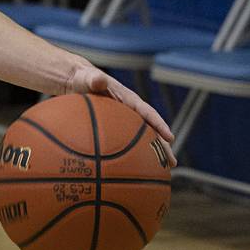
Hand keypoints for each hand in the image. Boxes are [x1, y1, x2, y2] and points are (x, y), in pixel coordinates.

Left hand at [63, 63, 177, 166]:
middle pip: (150, 130)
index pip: (148, 113)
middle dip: (162, 146)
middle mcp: (131, 112)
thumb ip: (94, 80)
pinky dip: (133, 155)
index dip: (159, 125)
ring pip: (142, 139)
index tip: (170, 137)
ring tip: (162, 171)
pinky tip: (134, 170)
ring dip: (152, 154)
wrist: (77, 83)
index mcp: (129, 99)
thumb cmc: (84, 80)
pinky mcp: (117, 129)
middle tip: (172, 163)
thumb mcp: (88, 79)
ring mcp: (125, 121)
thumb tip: (99, 80)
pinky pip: (127, 143)